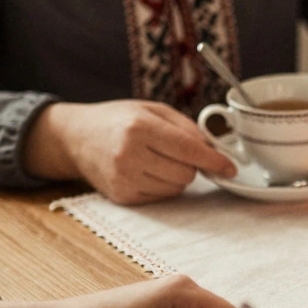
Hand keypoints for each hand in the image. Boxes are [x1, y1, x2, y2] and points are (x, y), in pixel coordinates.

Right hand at [23, 100, 237, 204]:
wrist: (76, 137)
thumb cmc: (120, 119)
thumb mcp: (153, 110)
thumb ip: (187, 128)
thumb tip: (216, 149)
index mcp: (140, 127)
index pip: (188, 149)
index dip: (214, 160)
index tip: (231, 168)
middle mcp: (130, 154)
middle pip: (186, 173)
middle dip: (192, 165)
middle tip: (177, 153)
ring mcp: (123, 177)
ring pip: (177, 188)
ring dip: (178, 176)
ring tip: (158, 159)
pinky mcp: (122, 195)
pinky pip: (161, 197)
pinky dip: (163, 186)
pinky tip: (147, 171)